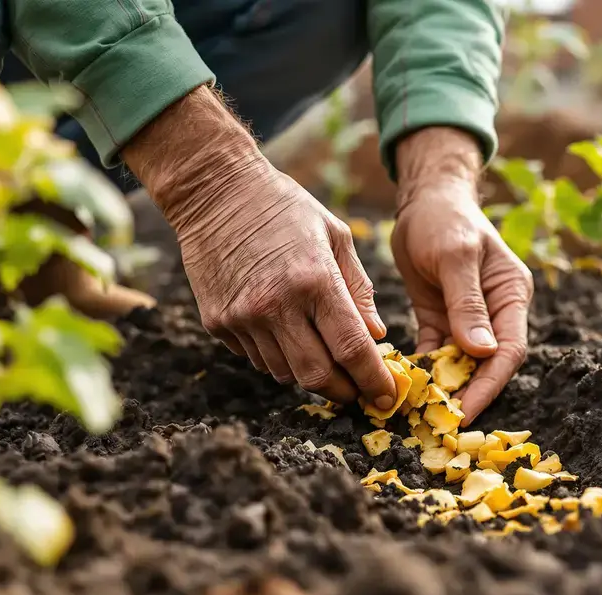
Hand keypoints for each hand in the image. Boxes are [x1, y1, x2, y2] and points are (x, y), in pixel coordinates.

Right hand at [124, 88, 396, 407]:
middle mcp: (276, 305)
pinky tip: (287, 334)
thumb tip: (377, 336)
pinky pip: (257, 358)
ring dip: (311, 375)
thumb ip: (358, 289)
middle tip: (358, 389)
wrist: (214, 191)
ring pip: (286, 373)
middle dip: (344, 391)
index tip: (386, 395)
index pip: (351, 349)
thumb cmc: (284, 208)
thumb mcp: (335, 235)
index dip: (373, 380)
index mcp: (314, 279)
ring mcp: (242, 317)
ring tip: (323, 355)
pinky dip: (280, 358)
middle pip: (317, 376)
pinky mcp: (218, 322)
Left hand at [393, 128, 533, 422]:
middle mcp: (495, 312)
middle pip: (486, 364)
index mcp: (511, 296)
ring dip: (442, 387)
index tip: (465, 411)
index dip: (489, 384)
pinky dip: (423, 371)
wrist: (423, 198)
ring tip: (418, 415)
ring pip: (459, 364)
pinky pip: (434, 353)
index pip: (508, 350)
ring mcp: (468, 318)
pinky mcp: (441, 318)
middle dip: (466, 394)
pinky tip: (403, 387)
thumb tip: (482, 352)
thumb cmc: (445, 218)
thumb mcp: (455, 256)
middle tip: (438, 424)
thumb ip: (467, 303)